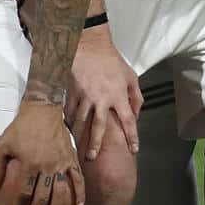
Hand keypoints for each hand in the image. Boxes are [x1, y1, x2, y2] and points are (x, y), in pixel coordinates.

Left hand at [0, 100, 84, 204]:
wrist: (43, 110)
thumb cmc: (20, 128)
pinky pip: (77, 177)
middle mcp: (47, 165)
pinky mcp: (70, 157)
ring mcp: (61, 162)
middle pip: (44, 195)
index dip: (20, 204)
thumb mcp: (1, 144)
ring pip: (61, 191)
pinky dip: (79, 192)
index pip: (24, 191)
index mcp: (29, 163)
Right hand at [67, 29, 140, 160]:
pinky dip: (68, 122)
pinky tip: (68, 130)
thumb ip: (136, 97)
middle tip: (92, 157)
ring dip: (79, 136)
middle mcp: (102, 99)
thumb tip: (136, 115)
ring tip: (78, 147)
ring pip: (80, 122)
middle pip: (99, 127)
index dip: (132, 136)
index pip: (129, 120)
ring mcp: (85, 97)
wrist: (90, 47)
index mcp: (119, 95)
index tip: (134, 149)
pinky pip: (69, 112)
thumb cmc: (112, 62)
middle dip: (95, 144)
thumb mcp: (131, 77)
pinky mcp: (72, 93)